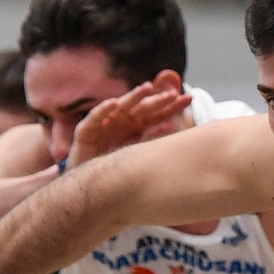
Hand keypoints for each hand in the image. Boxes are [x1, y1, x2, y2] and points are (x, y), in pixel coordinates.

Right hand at [68, 82, 191, 165]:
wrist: (86, 185)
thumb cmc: (112, 170)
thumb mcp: (138, 157)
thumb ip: (153, 144)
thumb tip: (177, 137)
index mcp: (134, 127)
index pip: (156, 114)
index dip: (171, 106)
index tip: (188, 99)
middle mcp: (120, 122)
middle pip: (141, 108)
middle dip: (156, 100)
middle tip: (172, 94)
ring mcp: (103, 124)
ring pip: (119, 108)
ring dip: (132, 97)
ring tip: (146, 88)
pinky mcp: (85, 131)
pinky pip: (94, 118)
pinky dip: (103, 110)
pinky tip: (113, 103)